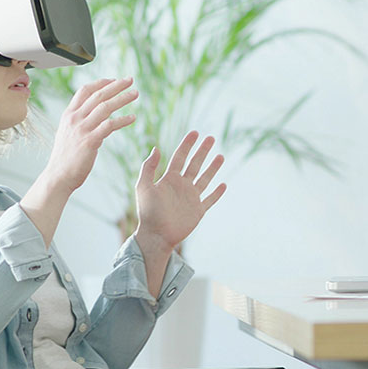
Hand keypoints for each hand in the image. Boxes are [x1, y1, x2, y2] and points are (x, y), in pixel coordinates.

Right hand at [37, 78, 137, 193]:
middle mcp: (75, 118)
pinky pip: (110, 125)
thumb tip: (92, 117)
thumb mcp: (67, 134)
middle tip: (130, 80)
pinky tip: (132, 117)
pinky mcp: (90, 141)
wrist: (58, 176)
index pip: (85, 91)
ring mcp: (82, 129)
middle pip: (98, 95)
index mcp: (68, 115)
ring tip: (135, 94)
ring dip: (122, 98)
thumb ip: (78, 123)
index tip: (114, 80)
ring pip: (105, 107)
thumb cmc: (64, 158)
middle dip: (116, 85)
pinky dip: (123, 120)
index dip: (101, 83)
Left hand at [134, 131, 226, 253]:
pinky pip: (210, 200)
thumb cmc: (147, 212)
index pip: (180, 157)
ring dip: (213, 168)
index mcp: (169, 179)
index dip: (187, 144)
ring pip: (205, 179)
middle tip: (211, 138)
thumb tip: (156, 148)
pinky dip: (217, 193)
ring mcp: (191, 198)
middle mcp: (181, 186)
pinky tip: (223, 184)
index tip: (195, 133)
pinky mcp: (198, 211)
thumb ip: (148, 168)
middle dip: (202, 151)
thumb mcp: (144, 187)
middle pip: (195, 164)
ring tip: (221, 156)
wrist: (156, 235)